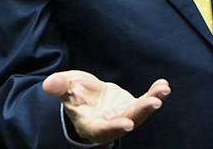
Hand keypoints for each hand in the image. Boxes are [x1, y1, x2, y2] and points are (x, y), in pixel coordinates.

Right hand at [42, 70, 169, 144]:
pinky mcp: (131, 107)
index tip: (128, 124)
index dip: (114, 127)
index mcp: (89, 123)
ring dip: (151, 102)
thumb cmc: (74, 94)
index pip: (101, 129)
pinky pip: (145, 102)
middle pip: (126, 120)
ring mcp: (122, 115)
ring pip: (138, 112)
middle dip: (140, 112)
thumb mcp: (65, 88)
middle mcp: (108, 123)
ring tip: (162, 91)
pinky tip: (164, 85)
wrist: (86, 97)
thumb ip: (60, 87)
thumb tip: (49, 83)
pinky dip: (155, 93)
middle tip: (154, 103)